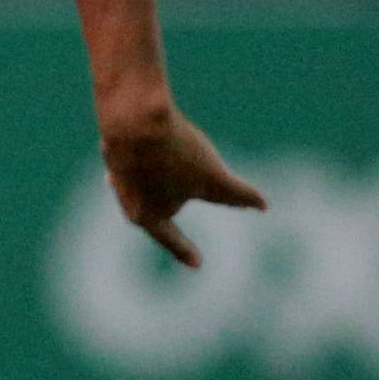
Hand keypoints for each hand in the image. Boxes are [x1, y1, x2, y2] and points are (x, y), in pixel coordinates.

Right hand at [96, 95, 264, 265]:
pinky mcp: (115, 147)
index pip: (172, 239)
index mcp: (147, 216)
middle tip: (178, 215)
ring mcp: (117, 172)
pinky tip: (151, 151)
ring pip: (141, 185)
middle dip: (166, 212)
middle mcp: (126, 199)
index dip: (186, 252)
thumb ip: (238, 195)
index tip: (198, 264)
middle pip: (153, 211)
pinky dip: (148, 161)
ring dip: (154, 186)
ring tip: (165, 184)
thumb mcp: (214, 178)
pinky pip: (135, 161)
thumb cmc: (174, 154)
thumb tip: (264, 206)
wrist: (135, 115)